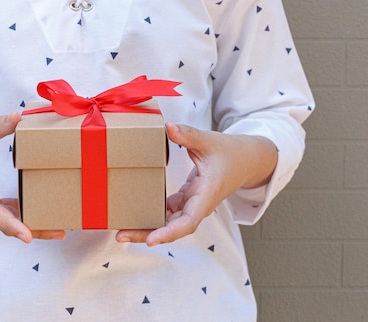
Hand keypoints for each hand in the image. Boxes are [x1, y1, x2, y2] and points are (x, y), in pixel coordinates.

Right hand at [0, 113, 65, 242]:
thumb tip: (19, 116)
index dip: (10, 224)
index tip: (26, 235)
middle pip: (3, 221)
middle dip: (31, 229)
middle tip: (59, 233)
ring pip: (4, 221)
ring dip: (29, 226)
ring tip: (56, 229)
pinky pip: (2, 215)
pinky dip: (20, 218)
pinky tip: (41, 217)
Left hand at [115, 123, 276, 245]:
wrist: (246, 160)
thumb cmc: (229, 152)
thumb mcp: (209, 141)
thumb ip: (188, 135)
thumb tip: (168, 127)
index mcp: (206, 194)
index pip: (188, 221)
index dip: (169, 232)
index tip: (151, 240)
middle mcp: (198, 204)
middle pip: (172, 227)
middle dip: (147, 233)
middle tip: (121, 235)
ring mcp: (192, 203)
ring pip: (168, 222)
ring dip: (146, 227)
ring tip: (122, 230)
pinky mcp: (186, 199)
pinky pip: (168, 212)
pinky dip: (152, 215)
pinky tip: (134, 215)